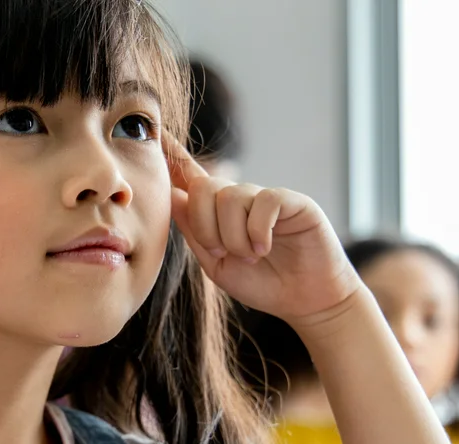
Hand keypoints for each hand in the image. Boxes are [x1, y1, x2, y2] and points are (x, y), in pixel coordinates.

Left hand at [166, 142, 359, 323]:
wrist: (303, 300)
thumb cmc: (262, 283)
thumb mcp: (217, 263)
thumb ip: (194, 231)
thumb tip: (173, 195)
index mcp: (218, 213)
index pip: (190, 176)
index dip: (172, 153)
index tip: (155, 129)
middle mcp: (241, 199)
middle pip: (203, 187)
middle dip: (205, 226)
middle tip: (223, 252)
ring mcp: (266, 197)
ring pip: (231, 197)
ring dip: (234, 237)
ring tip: (252, 257)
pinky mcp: (293, 201)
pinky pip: (264, 202)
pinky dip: (258, 232)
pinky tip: (266, 248)